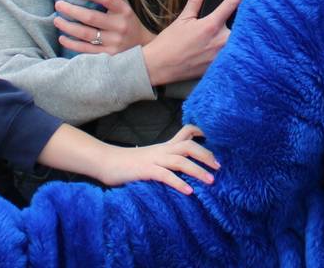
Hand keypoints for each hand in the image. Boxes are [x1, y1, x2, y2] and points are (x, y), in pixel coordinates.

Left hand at [54, 0, 157, 54]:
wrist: (143, 49)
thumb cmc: (129, 24)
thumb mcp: (126, 8)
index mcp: (124, 11)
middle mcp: (119, 26)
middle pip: (91, 17)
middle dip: (72, 10)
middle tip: (59, 5)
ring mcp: (113, 42)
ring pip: (85, 34)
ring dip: (68, 26)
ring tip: (57, 20)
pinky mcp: (107, 56)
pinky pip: (85, 50)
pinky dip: (71, 43)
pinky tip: (62, 37)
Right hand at [82, 125, 219, 193]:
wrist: (105, 162)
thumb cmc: (127, 163)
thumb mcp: (150, 158)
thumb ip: (164, 160)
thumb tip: (179, 168)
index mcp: (164, 147)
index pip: (185, 132)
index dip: (199, 132)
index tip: (212, 140)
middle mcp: (162, 150)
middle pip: (189, 146)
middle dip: (206, 155)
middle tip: (218, 167)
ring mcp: (154, 160)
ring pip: (181, 160)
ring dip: (198, 170)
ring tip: (211, 181)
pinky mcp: (145, 170)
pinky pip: (165, 175)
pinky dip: (178, 183)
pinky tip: (188, 192)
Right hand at [141, 0, 247, 84]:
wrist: (159, 66)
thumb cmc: (169, 43)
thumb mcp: (183, 19)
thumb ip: (196, 0)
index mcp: (211, 25)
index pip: (232, 3)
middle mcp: (219, 41)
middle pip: (243, 25)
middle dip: (248, 18)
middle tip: (252, 13)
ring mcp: (221, 56)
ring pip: (241, 42)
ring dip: (243, 36)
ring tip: (246, 32)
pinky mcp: (220, 68)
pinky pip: (234, 57)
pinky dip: (236, 51)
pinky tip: (237, 50)